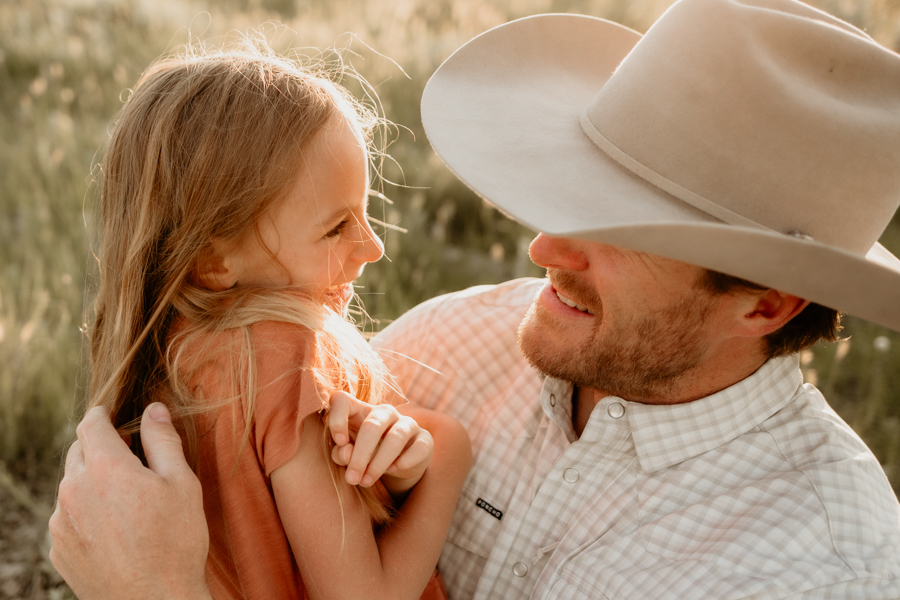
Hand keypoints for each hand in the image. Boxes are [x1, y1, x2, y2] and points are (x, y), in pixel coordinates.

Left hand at [49, 404, 211, 599]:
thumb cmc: (176, 541)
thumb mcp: (181, 483)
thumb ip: (163, 440)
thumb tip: (153, 410)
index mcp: (105, 467)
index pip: (90, 424)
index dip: (103, 415)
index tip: (112, 415)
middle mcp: (73, 490)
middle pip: (77, 452)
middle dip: (99, 448)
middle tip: (130, 459)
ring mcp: (61, 523)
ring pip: (71, 485)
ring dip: (92, 481)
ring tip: (126, 500)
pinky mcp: (59, 550)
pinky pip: (68, 517)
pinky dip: (86, 512)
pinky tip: (115, 528)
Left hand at [327, 391, 433, 496]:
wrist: (398, 466)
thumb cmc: (367, 456)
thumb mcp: (350, 457)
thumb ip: (341, 454)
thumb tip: (346, 452)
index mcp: (360, 410)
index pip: (343, 400)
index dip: (338, 418)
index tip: (339, 441)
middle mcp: (385, 412)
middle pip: (372, 425)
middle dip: (360, 455)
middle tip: (352, 479)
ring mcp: (407, 423)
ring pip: (395, 438)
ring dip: (378, 463)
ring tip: (367, 481)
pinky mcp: (425, 438)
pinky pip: (418, 447)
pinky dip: (404, 462)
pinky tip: (393, 470)